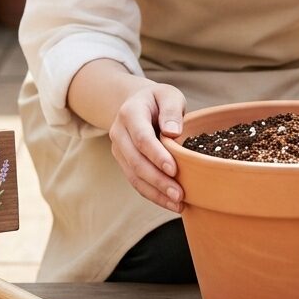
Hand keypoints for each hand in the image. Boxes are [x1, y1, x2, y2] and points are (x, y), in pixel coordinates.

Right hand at [108, 81, 186, 213]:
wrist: (137, 103)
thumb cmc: (158, 100)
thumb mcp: (168, 95)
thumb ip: (171, 110)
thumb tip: (173, 132)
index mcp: (130, 113)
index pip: (142, 138)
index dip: (157, 155)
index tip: (174, 169)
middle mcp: (119, 133)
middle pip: (136, 161)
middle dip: (158, 180)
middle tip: (180, 194)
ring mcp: (119, 150)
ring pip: (134, 176)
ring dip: (156, 193)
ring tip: (178, 204)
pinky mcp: (124, 163)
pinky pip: (136, 182)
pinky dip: (153, 195)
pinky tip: (171, 203)